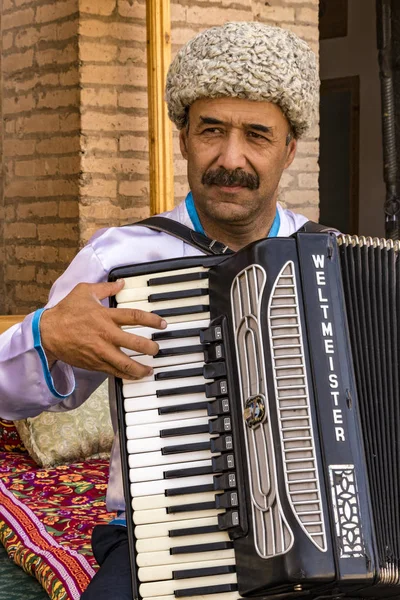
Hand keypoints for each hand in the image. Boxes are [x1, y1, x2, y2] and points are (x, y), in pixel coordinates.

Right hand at [39, 280, 166, 378]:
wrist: (47, 333)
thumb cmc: (66, 311)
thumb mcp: (84, 291)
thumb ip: (105, 288)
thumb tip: (121, 282)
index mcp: (105, 316)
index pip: (135, 317)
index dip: (152, 320)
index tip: (163, 324)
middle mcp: (106, 335)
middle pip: (135, 343)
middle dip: (150, 348)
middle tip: (157, 350)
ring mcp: (100, 351)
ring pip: (125, 364)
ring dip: (140, 368)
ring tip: (150, 370)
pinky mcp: (94, 363)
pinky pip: (113, 372)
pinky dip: (125, 375)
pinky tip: (134, 376)